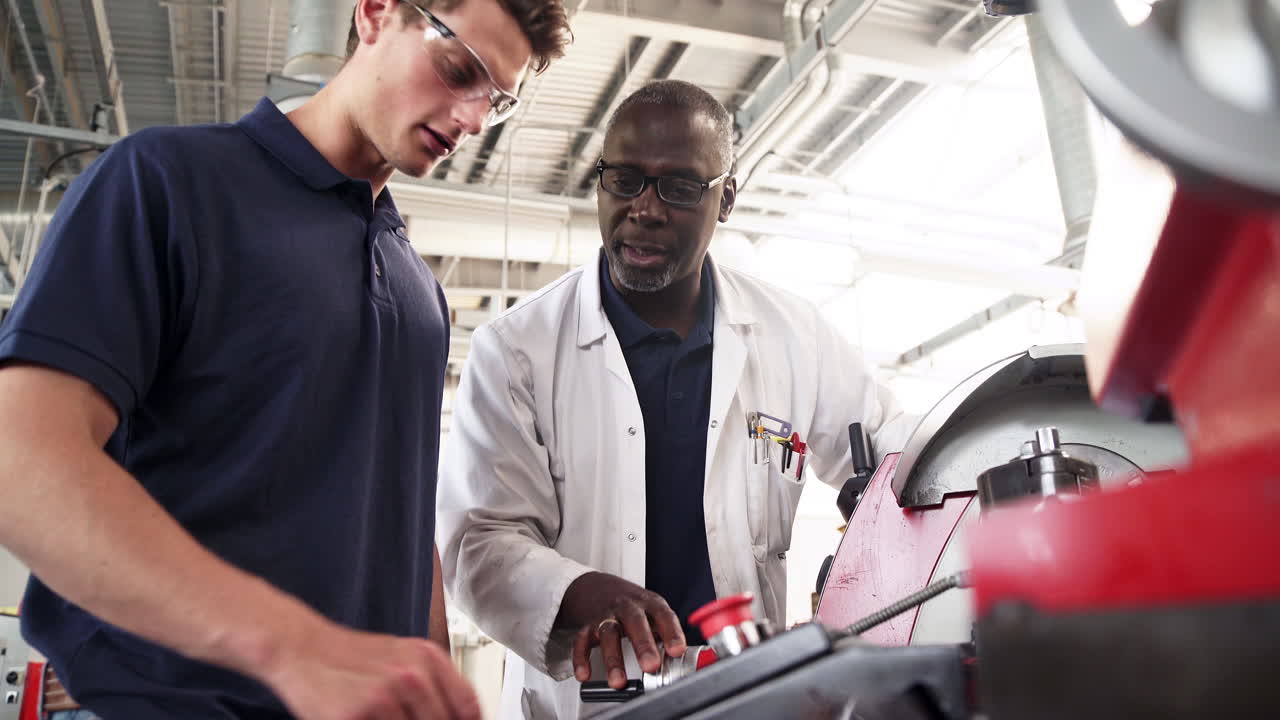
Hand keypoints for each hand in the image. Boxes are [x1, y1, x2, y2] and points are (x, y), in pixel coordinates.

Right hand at [262, 619, 480, 719]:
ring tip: (382, 716)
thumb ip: (434, 684)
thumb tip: (463, 715)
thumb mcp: (402, 657)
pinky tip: (366, 719)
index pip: (468, 706)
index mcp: (427, 658)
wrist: (303, 648)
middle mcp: (410, 676)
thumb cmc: (353, 656)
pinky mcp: (356, 716)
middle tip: (404, 718)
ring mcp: (383, 698)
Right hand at [557, 572, 686, 689]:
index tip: (677, 650)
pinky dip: (581, 659)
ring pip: (608, 634)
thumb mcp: (652, 611)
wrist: (596, 586)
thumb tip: (683, 661)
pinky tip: (584, 675)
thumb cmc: (631, 605)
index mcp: (649, 603)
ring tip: (618, 682)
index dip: (671, 632)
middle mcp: (627, 607)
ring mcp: (605, 615)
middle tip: (651, 665)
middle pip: (635, 622)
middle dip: (643, 645)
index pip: (663, 615)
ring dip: (613, 659)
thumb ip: (666, 633)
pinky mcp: (587, 626)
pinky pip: (581, 642)